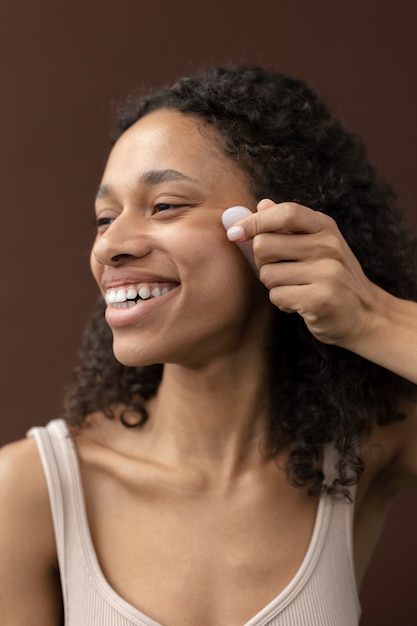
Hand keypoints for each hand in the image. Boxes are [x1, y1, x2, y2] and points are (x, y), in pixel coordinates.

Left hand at [226, 198, 380, 348]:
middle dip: (262, 262)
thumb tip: (261, 204)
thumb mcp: (317, 245)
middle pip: (264, 244)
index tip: (235, 233)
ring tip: (295, 288)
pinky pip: (277, 296)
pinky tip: (300, 303)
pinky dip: (282, 303)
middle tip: (280, 271)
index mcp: (325, 227)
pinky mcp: (321, 298)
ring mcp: (327, 272)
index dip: (254, 221)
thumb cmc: (332, 277)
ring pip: (267, 275)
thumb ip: (288, 226)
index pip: (285, 212)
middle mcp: (328, 245)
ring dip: (273, 286)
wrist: (365, 315)